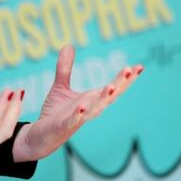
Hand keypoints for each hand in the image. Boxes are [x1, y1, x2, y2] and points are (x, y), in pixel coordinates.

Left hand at [12, 45, 143, 162]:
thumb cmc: (55, 113)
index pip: (113, 87)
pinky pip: (73, 120)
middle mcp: (89, 108)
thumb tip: (69, 45)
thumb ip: (65, 68)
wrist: (41, 135)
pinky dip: (78, 114)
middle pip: (109, 96)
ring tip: (111, 86)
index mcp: (91, 99)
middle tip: (130, 70)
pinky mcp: (64, 126)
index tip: (140, 66)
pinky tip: (82, 107)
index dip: (126, 78)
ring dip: (103, 98)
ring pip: (95, 109)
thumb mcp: (61, 86)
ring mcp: (78, 118)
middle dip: (120, 84)